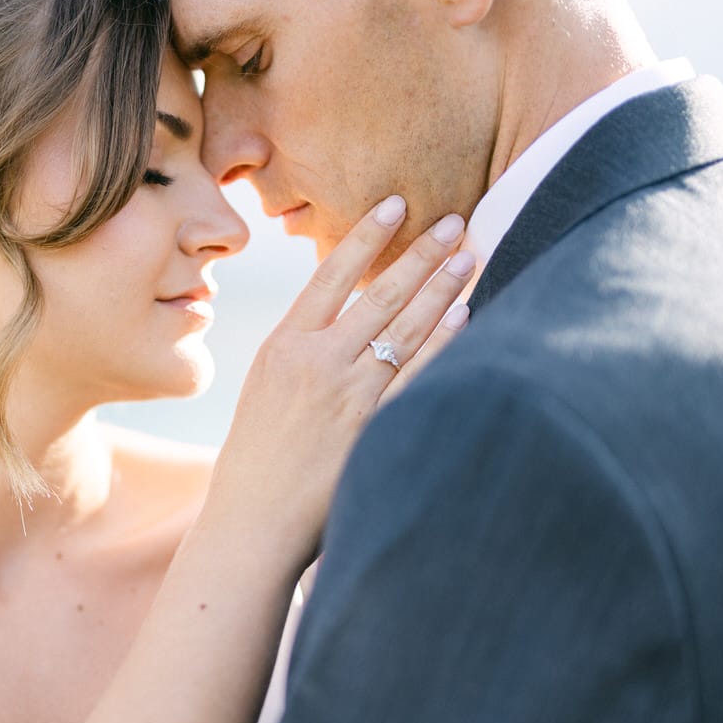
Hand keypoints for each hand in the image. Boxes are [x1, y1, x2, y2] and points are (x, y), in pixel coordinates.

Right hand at [205, 196, 473, 565]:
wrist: (253, 519)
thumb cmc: (256, 458)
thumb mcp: (264, 388)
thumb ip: (301, 351)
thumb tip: (342, 317)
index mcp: (282, 346)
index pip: (330, 275)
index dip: (366, 235)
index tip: (395, 203)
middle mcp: (316, 362)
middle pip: (378, 293)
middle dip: (420, 252)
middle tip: (454, 219)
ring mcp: (347, 394)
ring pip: (404, 327)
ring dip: (441, 287)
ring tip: (469, 254)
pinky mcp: (373, 427)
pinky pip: (417, 374)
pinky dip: (443, 341)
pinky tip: (464, 314)